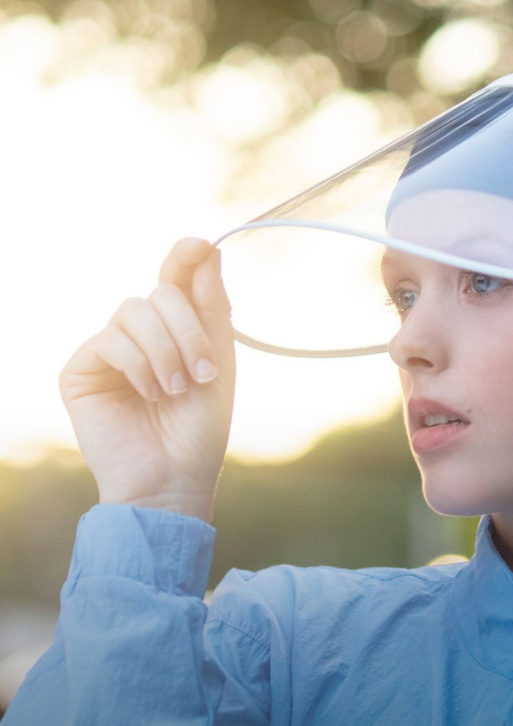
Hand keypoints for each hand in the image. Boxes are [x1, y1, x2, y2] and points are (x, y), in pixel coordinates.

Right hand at [59, 238, 236, 521]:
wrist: (175, 479)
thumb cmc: (199, 429)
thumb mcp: (218, 363)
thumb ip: (210, 309)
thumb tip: (205, 248)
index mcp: (176, 332)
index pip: (176, 281)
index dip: (186, 259)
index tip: (200, 246)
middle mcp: (140, 335)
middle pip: (162, 293)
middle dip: (190, 331)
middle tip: (204, 375)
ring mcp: (109, 350)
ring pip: (135, 311)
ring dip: (166, 352)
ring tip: (177, 391)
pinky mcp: (81, 369)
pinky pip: (111, 340)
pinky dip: (139, 366)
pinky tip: (151, 395)